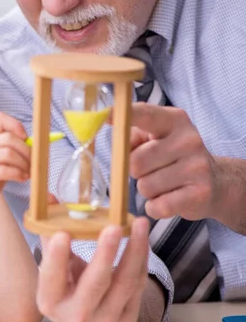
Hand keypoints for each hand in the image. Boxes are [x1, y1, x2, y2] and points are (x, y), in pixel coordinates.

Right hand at [0, 112, 29, 220]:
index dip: (16, 125)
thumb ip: (9, 155)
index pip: (0, 118)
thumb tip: (33, 146)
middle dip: (27, 150)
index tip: (25, 140)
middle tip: (34, 163)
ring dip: (24, 164)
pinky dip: (17, 174)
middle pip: (8, 137)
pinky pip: (3, 170)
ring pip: (7, 153)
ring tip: (28, 173)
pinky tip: (22, 179)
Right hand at [37, 218, 150, 321]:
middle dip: (105, 254)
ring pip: (124, 283)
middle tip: (113, 227)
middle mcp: (77, 314)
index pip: (52, 278)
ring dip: (134, 251)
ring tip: (139, 224)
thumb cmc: (65, 295)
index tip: (63, 234)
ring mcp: (105, 320)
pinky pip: (137, 285)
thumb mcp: (52, 275)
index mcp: (50, 301)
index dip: (56, 257)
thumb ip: (52, 239)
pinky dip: (141, 260)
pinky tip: (143, 239)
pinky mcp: (127, 319)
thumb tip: (52, 200)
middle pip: (95, 283)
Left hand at [129, 103, 219, 220]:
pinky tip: (167, 198)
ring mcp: (197, 167)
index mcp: (174, 120)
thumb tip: (118, 141)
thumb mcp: (155, 137)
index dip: (124, 116)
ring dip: (146, 189)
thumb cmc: (172, 156)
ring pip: (144, 186)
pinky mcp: (200, 194)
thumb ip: (132, 136)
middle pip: (135, 161)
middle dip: (134, 171)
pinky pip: (157, 206)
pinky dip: (155, 207)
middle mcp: (189, 140)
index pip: (145, 114)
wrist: (216, 182)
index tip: (105, 115)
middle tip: (150, 169)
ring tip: (163, 183)